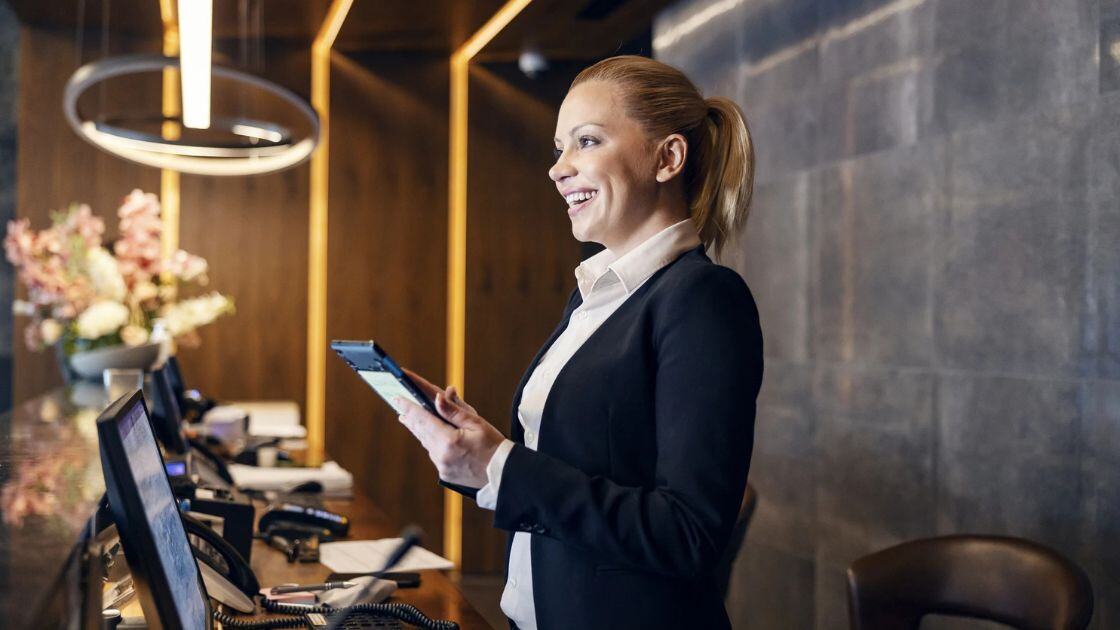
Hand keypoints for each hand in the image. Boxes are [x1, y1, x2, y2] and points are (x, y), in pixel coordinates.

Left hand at [394, 368, 505, 488]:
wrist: (504, 475)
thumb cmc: (494, 446)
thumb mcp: (477, 424)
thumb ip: (455, 411)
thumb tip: (437, 398)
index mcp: (449, 441)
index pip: (423, 419)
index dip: (408, 407)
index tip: (397, 398)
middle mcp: (441, 455)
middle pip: (420, 431)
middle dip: (410, 417)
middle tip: (399, 405)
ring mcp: (442, 466)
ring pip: (425, 443)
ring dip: (419, 429)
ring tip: (410, 418)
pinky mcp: (445, 474)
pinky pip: (434, 454)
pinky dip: (431, 442)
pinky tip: (431, 435)